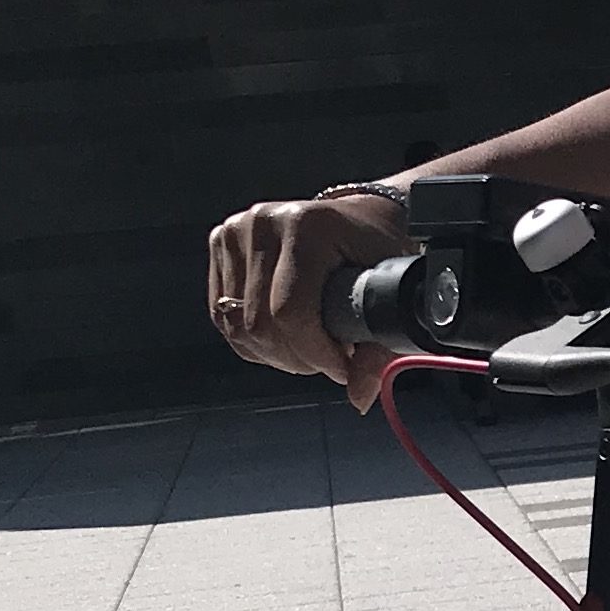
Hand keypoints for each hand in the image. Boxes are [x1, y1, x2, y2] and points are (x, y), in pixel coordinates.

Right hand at [207, 192, 406, 406]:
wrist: (356, 217)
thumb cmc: (375, 248)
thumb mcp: (390, 290)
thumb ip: (380, 344)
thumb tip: (360, 393)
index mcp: (307, 226)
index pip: (290, 312)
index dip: (315, 353)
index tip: (341, 365)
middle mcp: (264, 223)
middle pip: (260, 325)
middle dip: (297, 357)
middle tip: (328, 356)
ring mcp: (235, 232)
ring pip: (238, 327)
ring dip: (275, 352)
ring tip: (309, 341)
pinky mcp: (220, 244)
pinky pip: (224, 317)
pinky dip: (254, 340)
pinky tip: (284, 332)